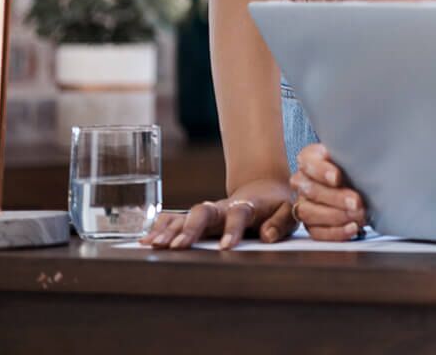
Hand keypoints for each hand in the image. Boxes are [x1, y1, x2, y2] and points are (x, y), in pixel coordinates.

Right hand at [139, 177, 294, 250]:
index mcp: (248, 205)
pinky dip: (161, 227)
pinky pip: (176, 219)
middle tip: (178, 247)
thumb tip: (267, 236)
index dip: (233, 229)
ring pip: (185, 216)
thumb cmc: (277, 205)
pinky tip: (146, 240)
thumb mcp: (289, 211)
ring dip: (170, 230)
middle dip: (190, 228)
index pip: (239, 213)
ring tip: (155, 245)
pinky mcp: (198, 218)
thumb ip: (281, 222)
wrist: (264, 189)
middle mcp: (223, 207)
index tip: (227, 247)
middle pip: (204, 211)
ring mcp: (208, 212)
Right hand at [290, 142, 367, 240]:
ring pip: (310, 213)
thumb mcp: (354, 153)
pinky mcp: (311, 223)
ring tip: (359, 216)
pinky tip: (353, 228)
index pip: (309, 163)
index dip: (322, 171)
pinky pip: (317, 232)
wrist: (357, 179)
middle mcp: (302, 181)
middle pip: (311, 191)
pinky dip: (336, 232)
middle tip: (356, 202)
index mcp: (309, 158)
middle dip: (336, 198)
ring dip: (337, 216)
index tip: (338, 177)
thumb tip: (369, 153)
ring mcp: (303, 203)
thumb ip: (354, 152)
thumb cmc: (354, 163)